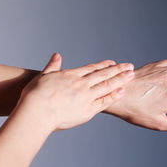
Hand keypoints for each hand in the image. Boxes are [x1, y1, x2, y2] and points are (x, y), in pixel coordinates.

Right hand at [17, 53, 134, 131]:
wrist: (36, 112)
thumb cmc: (35, 95)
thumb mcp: (43, 76)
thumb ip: (52, 66)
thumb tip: (57, 55)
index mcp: (71, 76)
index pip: (91, 69)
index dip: (103, 65)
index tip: (112, 63)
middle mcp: (81, 84)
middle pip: (103, 75)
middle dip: (118, 70)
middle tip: (129, 66)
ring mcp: (86, 97)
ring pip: (107, 86)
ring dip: (120, 79)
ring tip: (131, 75)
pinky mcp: (87, 110)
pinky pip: (104, 101)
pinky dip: (113, 95)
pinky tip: (122, 91)